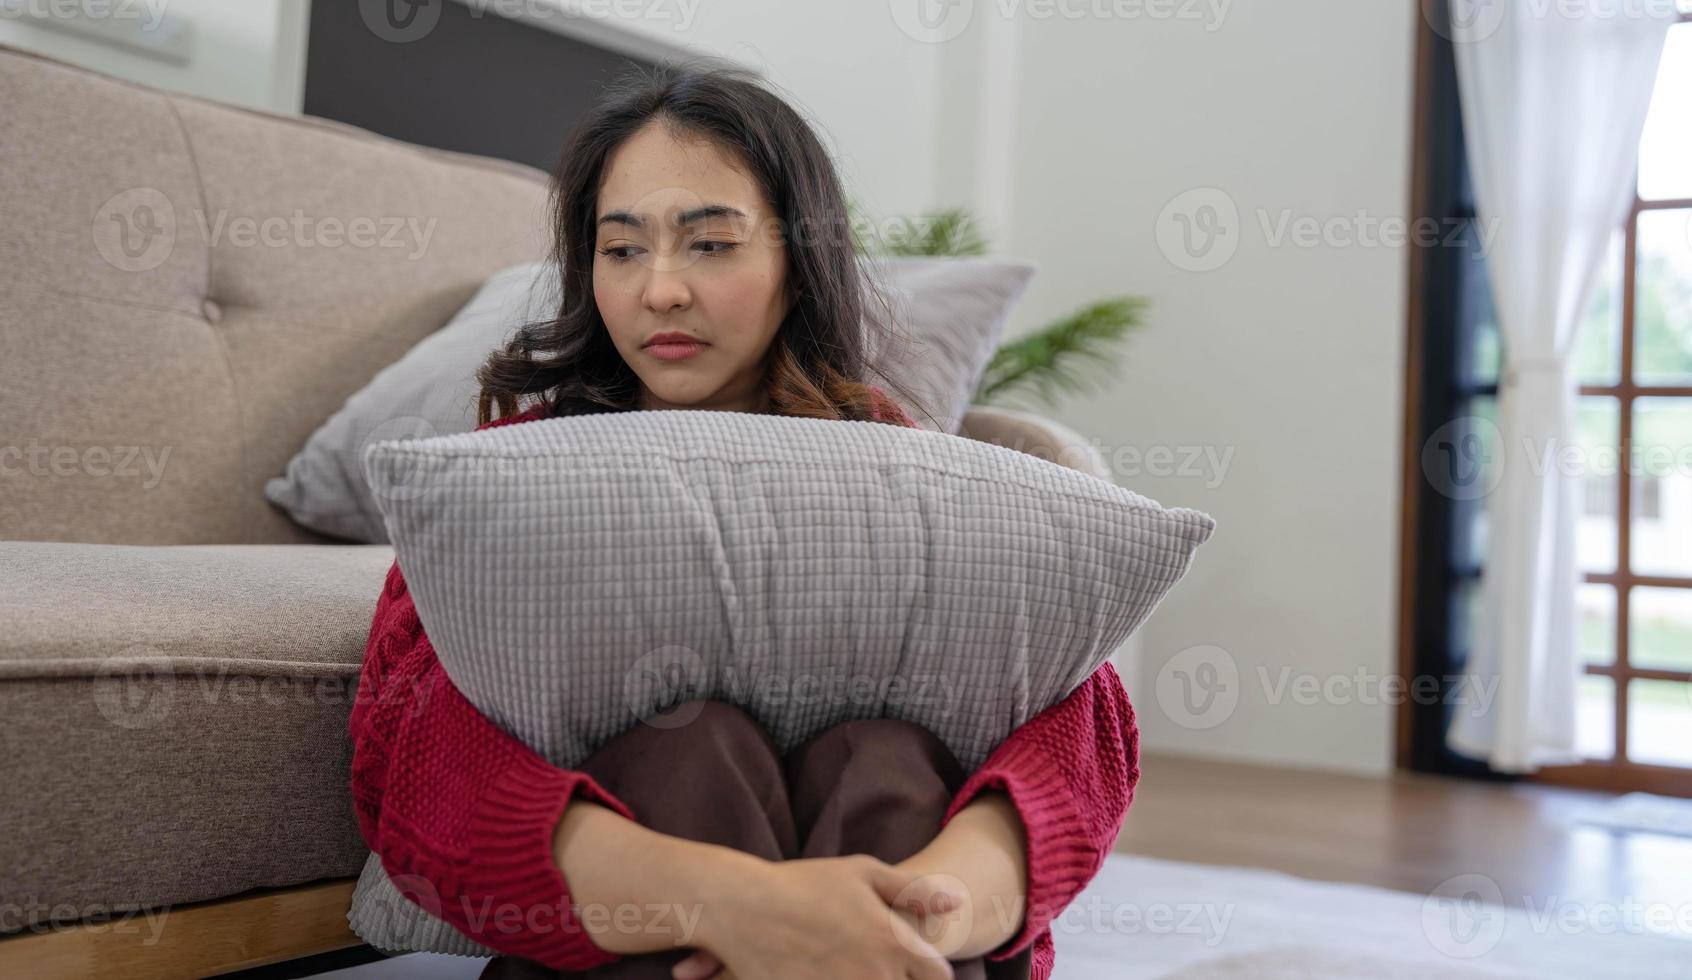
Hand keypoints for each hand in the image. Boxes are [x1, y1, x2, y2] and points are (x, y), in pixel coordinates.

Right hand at [676, 853, 963, 979]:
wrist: (742, 908)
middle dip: (899, 979)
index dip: (931, 972)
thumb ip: (913, 891)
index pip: (937, 976)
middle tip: (869, 961)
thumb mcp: (862, 873)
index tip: (915, 966)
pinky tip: (827, 975)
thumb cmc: (803, 884)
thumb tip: (956, 902)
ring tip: (846, 967)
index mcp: (893, 943)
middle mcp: (876, 976)